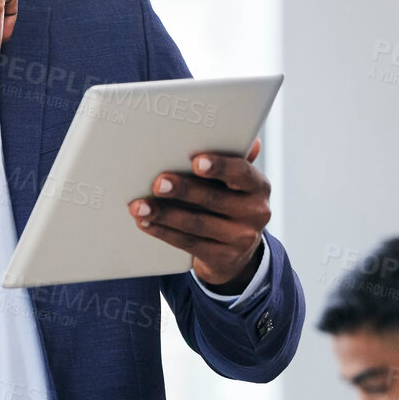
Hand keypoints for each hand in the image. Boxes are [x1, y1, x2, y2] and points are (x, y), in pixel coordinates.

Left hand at [128, 139, 272, 289]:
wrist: (237, 254)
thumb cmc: (230, 205)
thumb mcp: (236, 184)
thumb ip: (234, 161)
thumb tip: (248, 140)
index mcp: (258, 187)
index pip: (242, 173)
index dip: (220, 167)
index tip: (196, 161)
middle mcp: (255, 213)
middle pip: (214, 199)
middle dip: (182, 190)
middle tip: (157, 183)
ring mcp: (241, 238)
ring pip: (196, 223)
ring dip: (164, 214)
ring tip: (139, 206)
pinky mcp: (223, 259)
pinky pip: (188, 243)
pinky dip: (163, 232)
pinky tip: (146, 223)